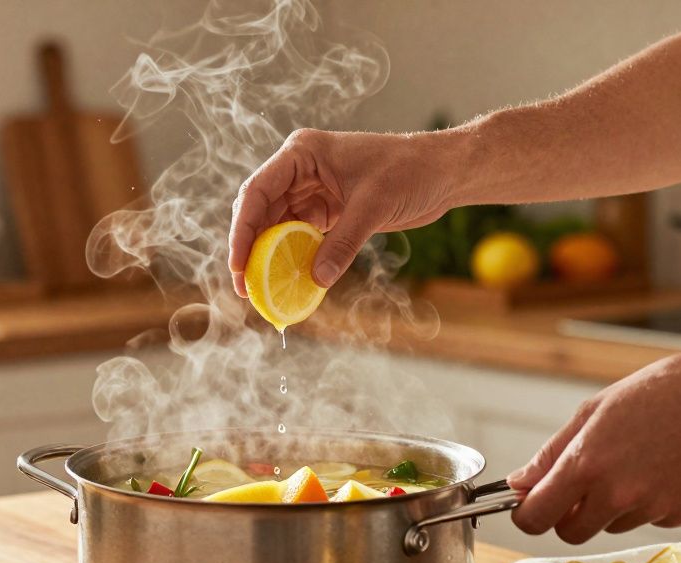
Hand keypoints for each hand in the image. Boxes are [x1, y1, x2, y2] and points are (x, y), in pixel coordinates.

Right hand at [227, 128, 459, 295]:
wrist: (443, 172)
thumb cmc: (410, 171)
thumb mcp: (374, 206)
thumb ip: (343, 243)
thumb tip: (316, 280)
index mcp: (302, 154)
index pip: (257, 192)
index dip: (242, 230)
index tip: (238, 265)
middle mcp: (299, 171)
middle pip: (259, 212)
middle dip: (249, 249)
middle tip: (245, 288)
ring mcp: (311, 192)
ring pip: (275, 228)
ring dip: (268, 258)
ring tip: (261, 291)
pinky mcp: (326, 212)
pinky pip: (298, 238)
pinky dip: (292, 260)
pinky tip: (288, 282)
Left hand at [508, 347, 680, 543]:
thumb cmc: (660, 393)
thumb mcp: (592, 412)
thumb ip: (551, 454)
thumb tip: (519, 482)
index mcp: (587, 464)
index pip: (536, 518)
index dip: (527, 514)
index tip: (529, 505)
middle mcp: (618, 494)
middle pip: (571, 532)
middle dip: (567, 514)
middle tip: (581, 483)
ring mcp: (652, 509)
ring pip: (611, 524)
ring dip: (610, 504)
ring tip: (634, 459)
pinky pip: (648, 519)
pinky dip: (648, 502)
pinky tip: (662, 467)